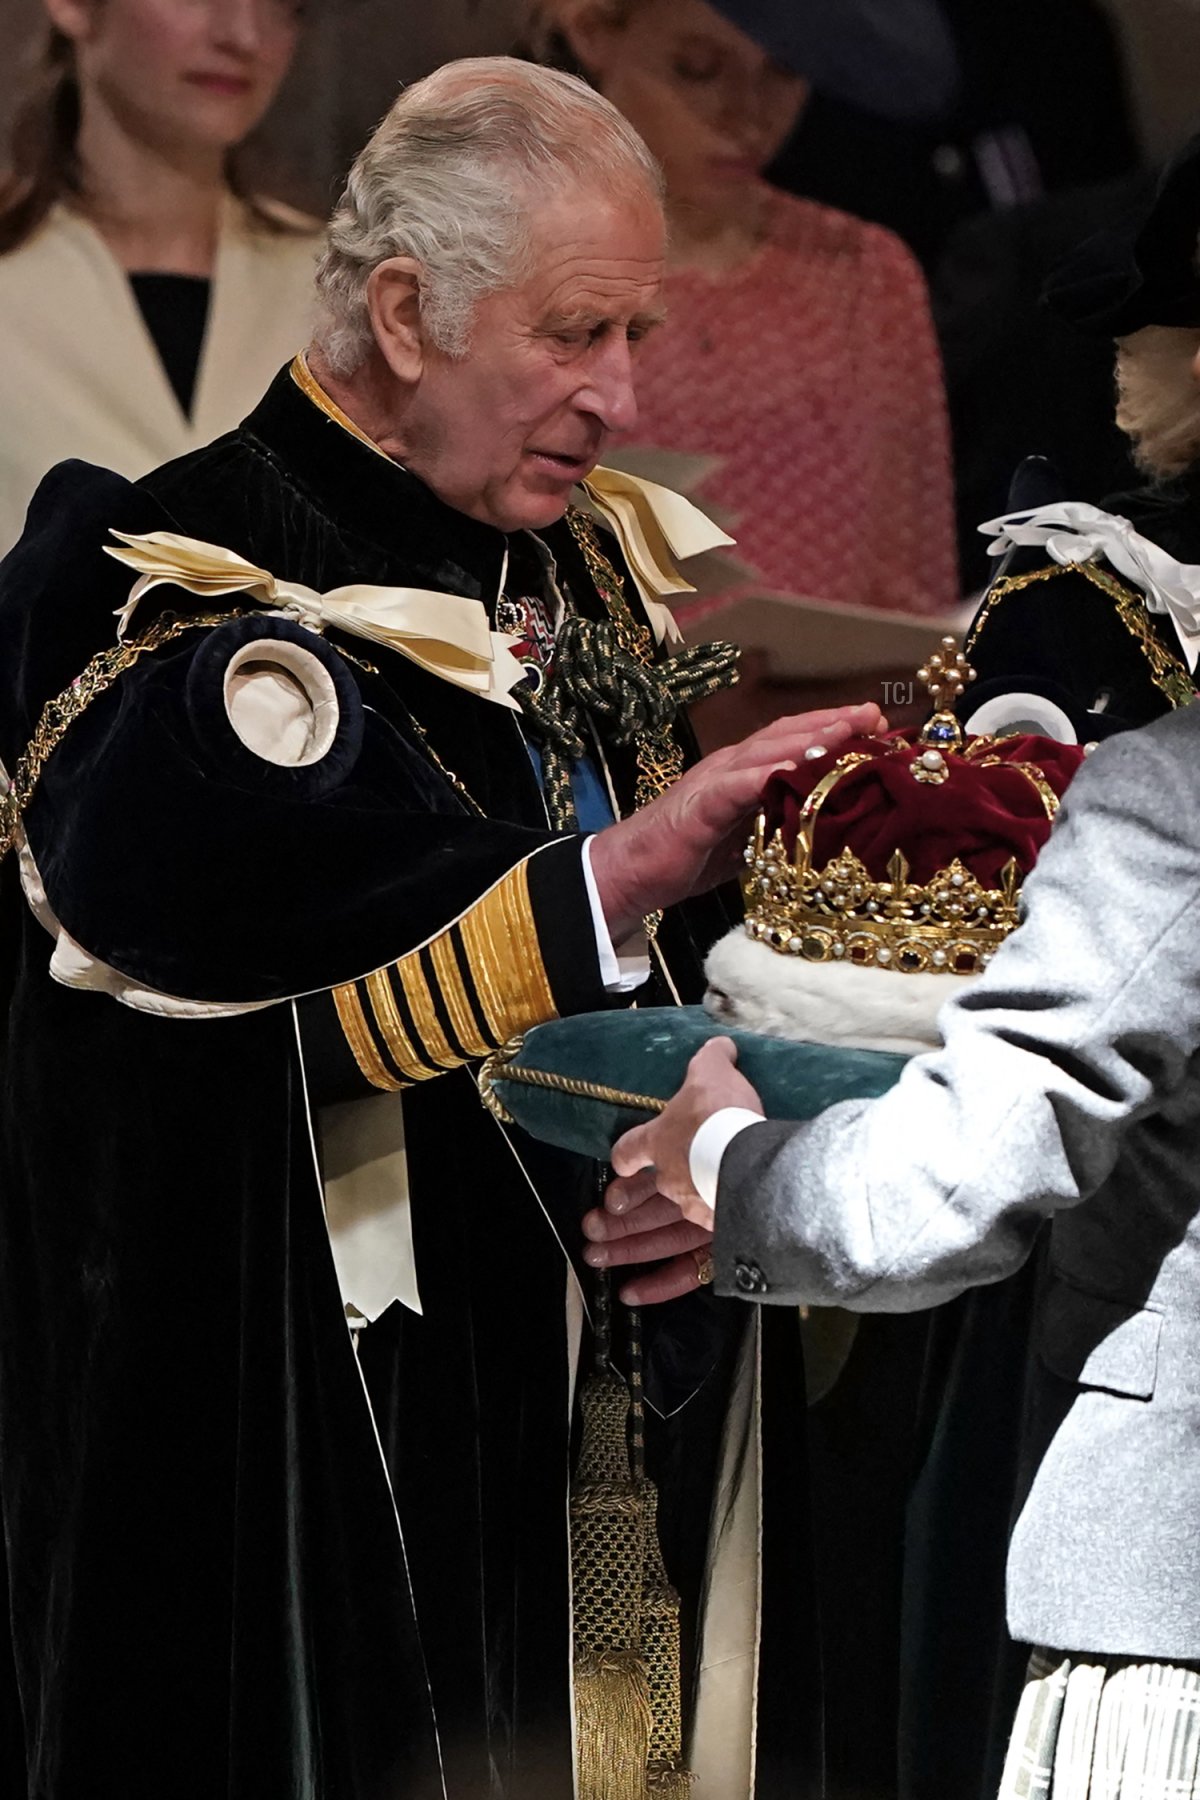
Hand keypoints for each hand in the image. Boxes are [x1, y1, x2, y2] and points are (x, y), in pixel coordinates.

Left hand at [582, 1038, 764, 1304]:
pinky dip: (654, 1284)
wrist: (749, 1151)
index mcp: (664, 1140)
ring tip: (595, 1257)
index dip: (624, 1157)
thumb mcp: (714, 1073)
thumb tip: (719, 1044)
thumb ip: (712, 1061)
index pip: (633, 1148)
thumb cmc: (725, 1113)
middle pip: (637, 1199)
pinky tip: (629, 1293)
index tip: (618, 1166)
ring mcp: (690, 1213)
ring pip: (651, 1236)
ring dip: (622, 1248)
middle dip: (614, 1213)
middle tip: (590, 1223)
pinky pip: (682, 1270)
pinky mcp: (712, 1241)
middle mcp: (672, 1180)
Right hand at [588, 703, 884, 939]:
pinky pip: (739, 785)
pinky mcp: (701, 806)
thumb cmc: (689, 858)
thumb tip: (825, 824)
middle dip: (832, 723)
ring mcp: (714, 781)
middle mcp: (731, 766)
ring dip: (809, 740)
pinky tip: (797, 770)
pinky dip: (769, 774)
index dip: (833, 730)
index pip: (793, 740)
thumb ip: (779, 822)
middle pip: (787, 734)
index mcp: (743, 772)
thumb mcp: (748, 839)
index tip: (876, 726)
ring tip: (848, 732)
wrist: (631, 872)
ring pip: (768, 751)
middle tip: (875, 715)